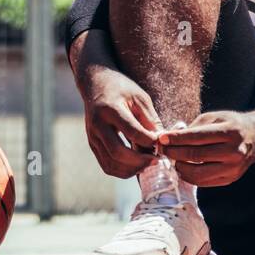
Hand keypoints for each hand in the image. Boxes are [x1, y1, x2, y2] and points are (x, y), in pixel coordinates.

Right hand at [81, 64, 162, 178]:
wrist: (96, 83)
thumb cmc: (122, 88)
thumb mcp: (140, 97)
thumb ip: (150, 120)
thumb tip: (161, 142)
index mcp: (110, 109)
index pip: (132, 131)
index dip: (149, 141)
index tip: (161, 143)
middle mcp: (97, 125)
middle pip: (118, 152)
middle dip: (140, 161)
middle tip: (156, 160)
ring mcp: (92, 136)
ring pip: (111, 163)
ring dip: (131, 169)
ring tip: (148, 164)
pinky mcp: (92, 144)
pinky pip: (106, 165)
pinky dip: (122, 171)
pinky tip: (136, 166)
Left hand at [158, 110, 254, 186]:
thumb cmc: (230, 125)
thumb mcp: (215, 117)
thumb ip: (194, 127)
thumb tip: (170, 138)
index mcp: (230, 132)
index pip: (197, 137)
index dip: (176, 138)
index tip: (161, 138)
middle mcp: (233, 151)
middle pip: (196, 155)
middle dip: (174, 152)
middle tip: (162, 149)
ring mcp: (233, 168)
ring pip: (198, 173)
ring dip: (180, 167)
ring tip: (173, 159)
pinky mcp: (230, 179)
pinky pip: (203, 182)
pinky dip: (189, 176)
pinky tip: (183, 168)